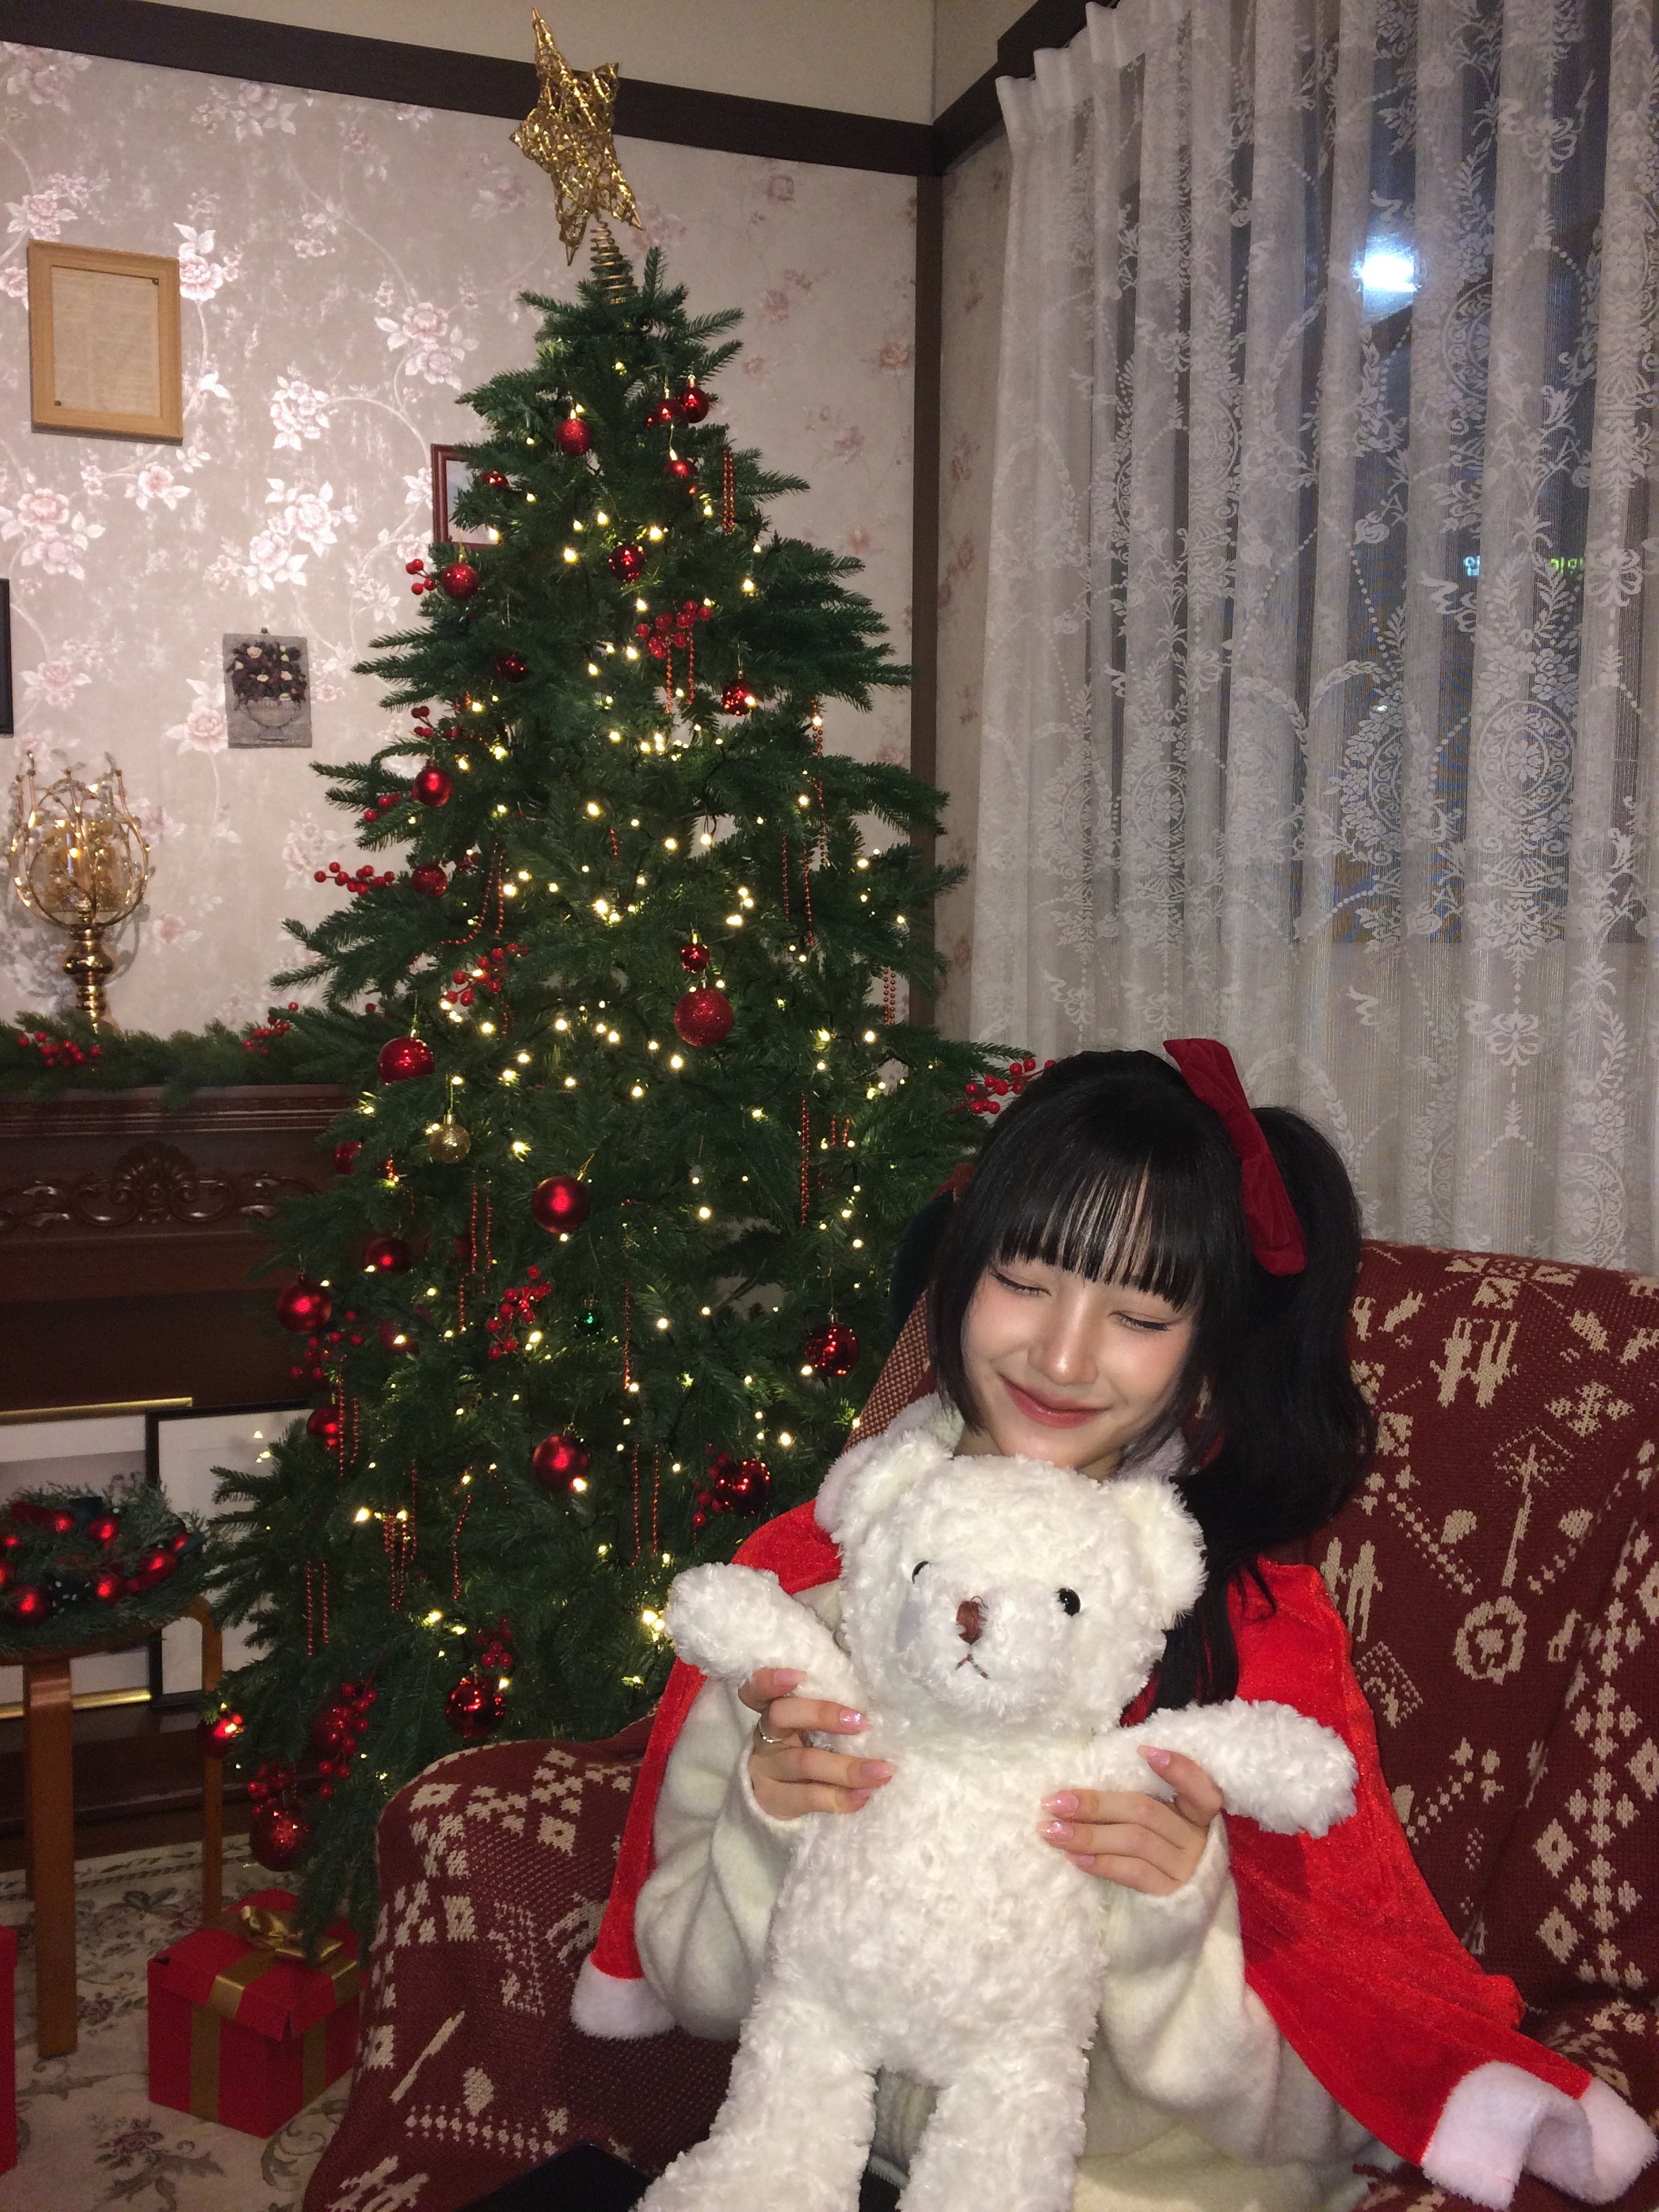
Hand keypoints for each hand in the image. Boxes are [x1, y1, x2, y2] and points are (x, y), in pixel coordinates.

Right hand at [739, 1667, 892, 1820]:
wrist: (779, 1803)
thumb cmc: (807, 1751)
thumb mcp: (809, 1729)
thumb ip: (826, 1715)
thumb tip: (874, 1707)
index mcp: (771, 1711)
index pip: (758, 1690)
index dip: (770, 1680)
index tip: (800, 1675)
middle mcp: (764, 1737)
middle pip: (782, 1716)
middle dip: (823, 1714)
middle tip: (863, 1723)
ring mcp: (766, 1771)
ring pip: (803, 1762)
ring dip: (847, 1767)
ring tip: (882, 1771)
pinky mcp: (774, 1802)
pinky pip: (809, 1798)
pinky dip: (840, 1797)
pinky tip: (864, 1795)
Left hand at [1038, 1747, 1222, 1894]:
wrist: (1175, 1914)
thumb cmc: (1158, 1855)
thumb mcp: (1160, 1824)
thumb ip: (1138, 1802)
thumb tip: (1081, 1785)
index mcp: (1196, 1813)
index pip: (1199, 1788)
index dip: (1178, 1769)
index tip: (1144, 1751)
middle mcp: (1195, 1838)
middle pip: (1144, 1811)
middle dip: (1095, 1804)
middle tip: (1054, 1802)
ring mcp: (1185, 1868)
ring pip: (1133, 1841)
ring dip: (1087, 1835)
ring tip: (1051, 1832)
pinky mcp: (1171, 1896)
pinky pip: (1133, 1873)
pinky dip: (1102, 1863)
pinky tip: (1075, 1858)